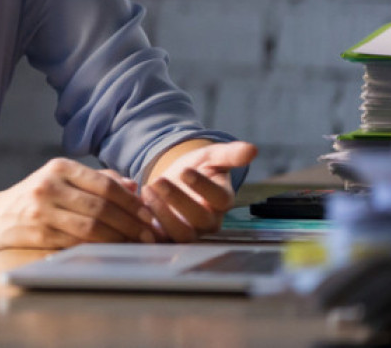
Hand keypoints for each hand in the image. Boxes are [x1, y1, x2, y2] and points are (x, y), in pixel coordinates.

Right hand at [0, 158, 156, 249]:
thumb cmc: (38, 196)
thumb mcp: (62, 178)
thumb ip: (97, 179)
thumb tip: (134, 186)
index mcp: (59, 167)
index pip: (105, 184)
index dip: (131, 201)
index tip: (149, 214)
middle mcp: (50, 185)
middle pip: (101, 206)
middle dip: (131, 222)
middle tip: (149, 234)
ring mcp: (42, 210)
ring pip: (91, 226)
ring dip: (119, 237)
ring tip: (136, 243)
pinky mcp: (39, 233)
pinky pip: (77, 243)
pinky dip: (100, 248)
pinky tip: (113, 250)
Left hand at [141, 140, 257, 241]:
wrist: (174, 180)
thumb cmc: (197, 168)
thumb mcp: (211, 156)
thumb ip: (230, 154)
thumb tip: (253, 149)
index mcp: (222, 201)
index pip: (220, 199)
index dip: (203, 187)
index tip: (186, 171)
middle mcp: (209, 221)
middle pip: (200, 220)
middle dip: (178, 200)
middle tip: (159, 181)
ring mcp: (189, 232)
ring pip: (181, 234)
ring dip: (162, 214)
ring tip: (146, 190)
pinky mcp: (168, 237)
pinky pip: (161, 240)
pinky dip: (149, 227)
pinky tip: (137, 207)